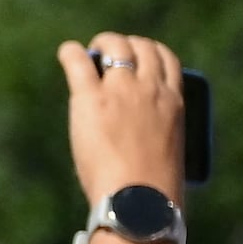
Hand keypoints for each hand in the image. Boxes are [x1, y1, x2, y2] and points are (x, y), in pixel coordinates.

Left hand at [60, 31, 194, 202]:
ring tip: (91, 52)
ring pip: (115, 47)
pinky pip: (78, 62)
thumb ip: (159, 132)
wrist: (138, 200)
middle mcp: (151, 89)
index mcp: (175, 103)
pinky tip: (66, 53)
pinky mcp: (91, 99)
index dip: (151, 53)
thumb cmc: (153, 189)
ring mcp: (122, 90)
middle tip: (110, 52)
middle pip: (142, 47)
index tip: (139, 57)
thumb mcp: (169, 152)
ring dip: (103, 44)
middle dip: (127, 44)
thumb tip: (143, 138)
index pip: (169, 61)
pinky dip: (71, 53)